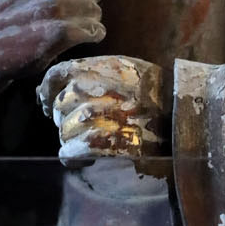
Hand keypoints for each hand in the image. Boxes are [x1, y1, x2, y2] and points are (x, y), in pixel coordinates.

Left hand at [37, 56, 169, 166]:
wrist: (183, 126)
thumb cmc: (156, 101)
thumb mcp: (128, 73)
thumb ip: (88, 74)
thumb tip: (41, 91)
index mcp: (104, 66)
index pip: (59, 74)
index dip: (49, 91)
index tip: (49, 104)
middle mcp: (96, 87)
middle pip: (60, 105)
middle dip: (68, 119)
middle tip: (90, 126)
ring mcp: (97, 116)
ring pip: (63, 131)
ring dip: (74, 139)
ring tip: (96, 141)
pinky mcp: (99, 144)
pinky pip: (69, 152)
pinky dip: (75, 158)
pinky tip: (89, 158)